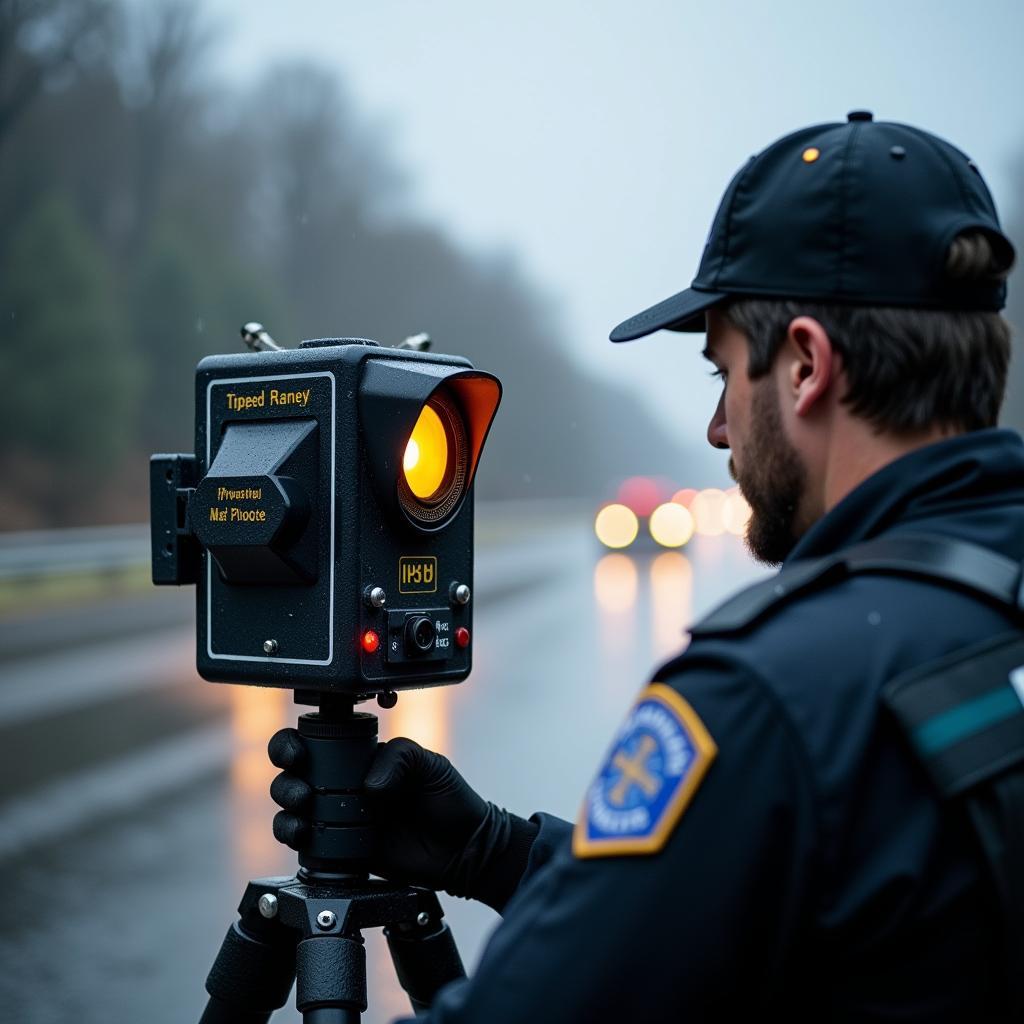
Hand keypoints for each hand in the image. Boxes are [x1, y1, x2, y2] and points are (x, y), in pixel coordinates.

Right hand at [268, 732, 537, 910]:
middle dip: (285, 778)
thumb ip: (403, 759)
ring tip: (303, 811)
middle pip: (293, 774)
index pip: (317, 743)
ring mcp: (338, 818)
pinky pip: (304, 843)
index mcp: (361, 758)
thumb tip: (369, 783)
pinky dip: (293, 837)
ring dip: (285, 807)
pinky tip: (303, 835)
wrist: (464, 850)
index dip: (294, 744)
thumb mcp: (431, 766)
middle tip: (300, 789)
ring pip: (292, 808)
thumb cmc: (450, 800)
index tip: (297, 752)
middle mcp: (343, 785)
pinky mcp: (339, 851)